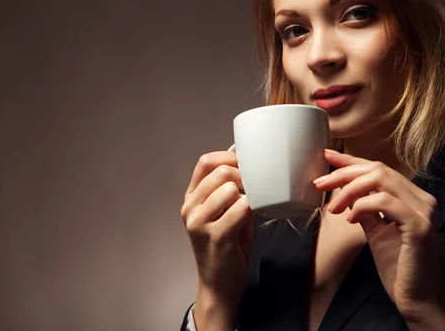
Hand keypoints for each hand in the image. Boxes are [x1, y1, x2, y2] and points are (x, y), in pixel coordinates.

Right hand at [181, 151, 254, 328]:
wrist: (219, 285)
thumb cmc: (226, 247)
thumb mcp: (223, 213)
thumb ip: (230, 190)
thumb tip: (249, 165)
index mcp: (191, 199)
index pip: (206, 162)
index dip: (230, 158)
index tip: (247, 167)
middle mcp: (190, 208)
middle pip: (220, 171)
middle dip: (244, 177)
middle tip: (254, 191)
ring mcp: (199, 222)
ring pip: (230, 188)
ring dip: (247, 195)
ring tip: (250, 210)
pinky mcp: (215, 236)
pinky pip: (241, 208)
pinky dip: (252, 209)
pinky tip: (251, 220)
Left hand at [313, 149, 444, 327]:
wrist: (418, 300)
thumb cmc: (399, 268)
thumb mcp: (377, 232)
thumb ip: (366, 210)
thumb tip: (346, 192)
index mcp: (413, 198)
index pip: (380, 170)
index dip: (351, 161)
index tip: (327, 156)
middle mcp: (422, 199)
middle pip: (378, 170)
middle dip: (344, 173)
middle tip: (320, 183)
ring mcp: (423, 211)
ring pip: (381, 180)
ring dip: (349, 190)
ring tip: (333, 208)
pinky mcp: (418, 226)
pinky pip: (384, 202)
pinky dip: (362, 206)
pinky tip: (350, 219)